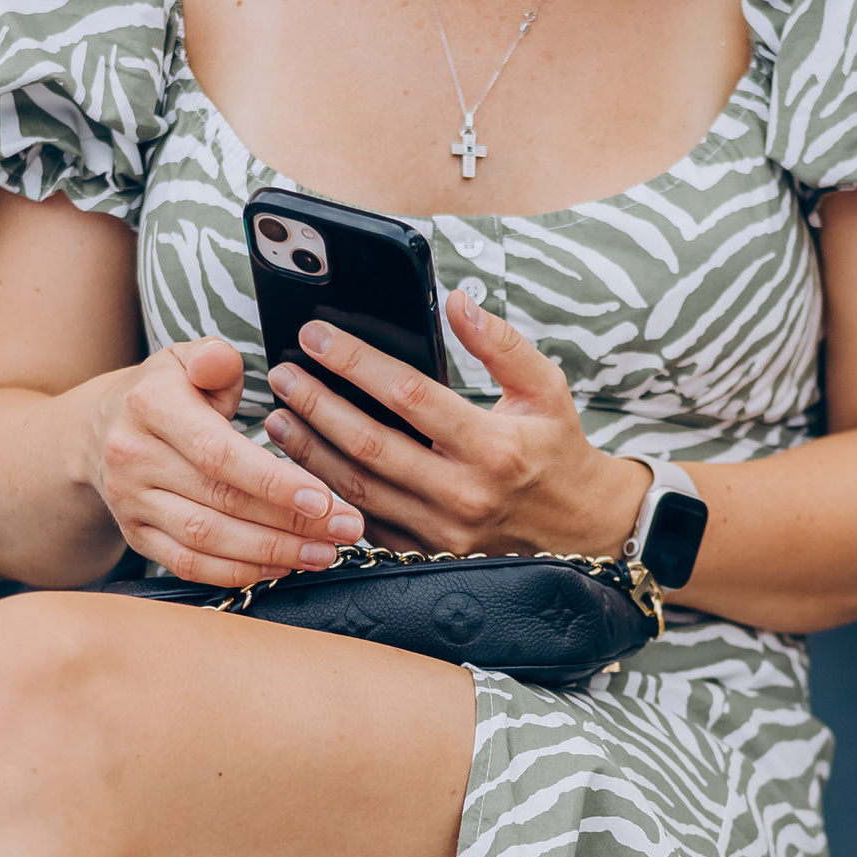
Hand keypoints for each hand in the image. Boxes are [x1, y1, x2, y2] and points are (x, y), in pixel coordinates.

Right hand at [88, 336, 363, 584]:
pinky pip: (188, 565)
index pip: (218, 452)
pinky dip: (237, 572)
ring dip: (271, 552)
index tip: (323, 499)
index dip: (273, 481)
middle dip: (291, 522)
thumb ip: (214, 359)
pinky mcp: (135, 536)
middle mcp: (132, 456)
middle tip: (347, 528)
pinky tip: (280, 567)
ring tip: (324, 552)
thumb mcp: (186, 359)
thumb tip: (223, 362)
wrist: (102, 429)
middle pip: (221, 501)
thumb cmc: (166, 391)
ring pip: (206, 540)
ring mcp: (130, 502)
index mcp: (150, 405)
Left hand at [261, 284, 644, 558]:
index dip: (357, 362)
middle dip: (316, 404)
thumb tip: (457, 301)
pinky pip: (364, 522)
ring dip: (308, 451)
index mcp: (493, 447)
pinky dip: (326, 492)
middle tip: (282, 374)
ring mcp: (441, 532)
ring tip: (275, 416)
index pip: (409, 395)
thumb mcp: (546, 389)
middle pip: (369, 444)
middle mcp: (463, 494)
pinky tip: (300, 465)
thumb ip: (502, 343)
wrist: (581, 531)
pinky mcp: (427, 555)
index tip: (317, 336)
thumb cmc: (557, 451)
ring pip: (356, 489)